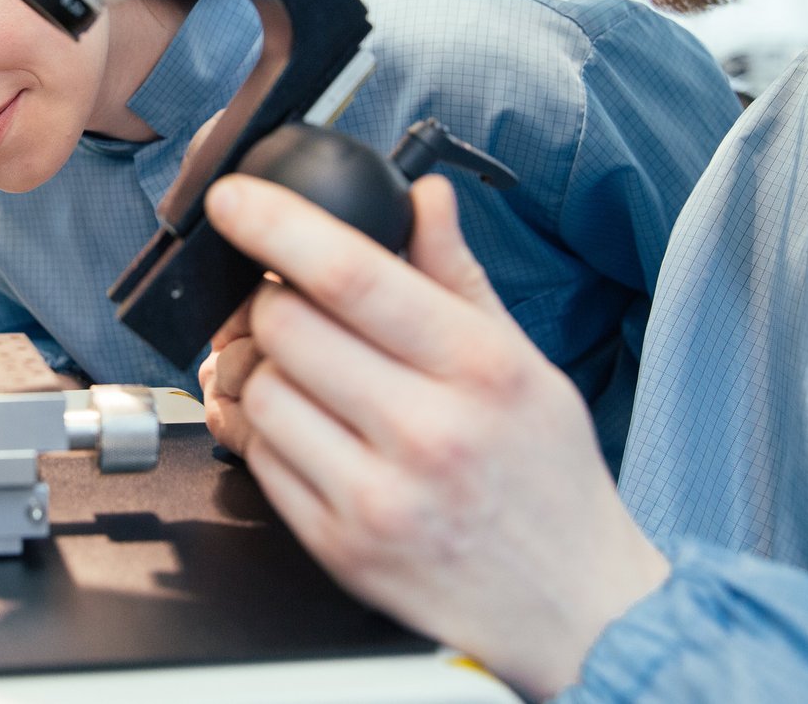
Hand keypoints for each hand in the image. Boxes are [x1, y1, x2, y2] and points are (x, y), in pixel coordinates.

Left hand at [203, 172, 669, 700]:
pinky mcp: (337, 546)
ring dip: (262, 369)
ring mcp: (376, 496)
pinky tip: (305, 427)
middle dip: (269, 302)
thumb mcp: (525, 362)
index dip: (275, 225)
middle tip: (289, 305)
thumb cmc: (547, 477)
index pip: (350, 275)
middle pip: (283, 326)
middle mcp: (426, 432)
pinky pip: (259, 458)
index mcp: (478, 369)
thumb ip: (458, 274)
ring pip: (259, 391)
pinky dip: (265, 430)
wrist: (573, 608)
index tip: (234, 200)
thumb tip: (423, 198)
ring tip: (305, 374)